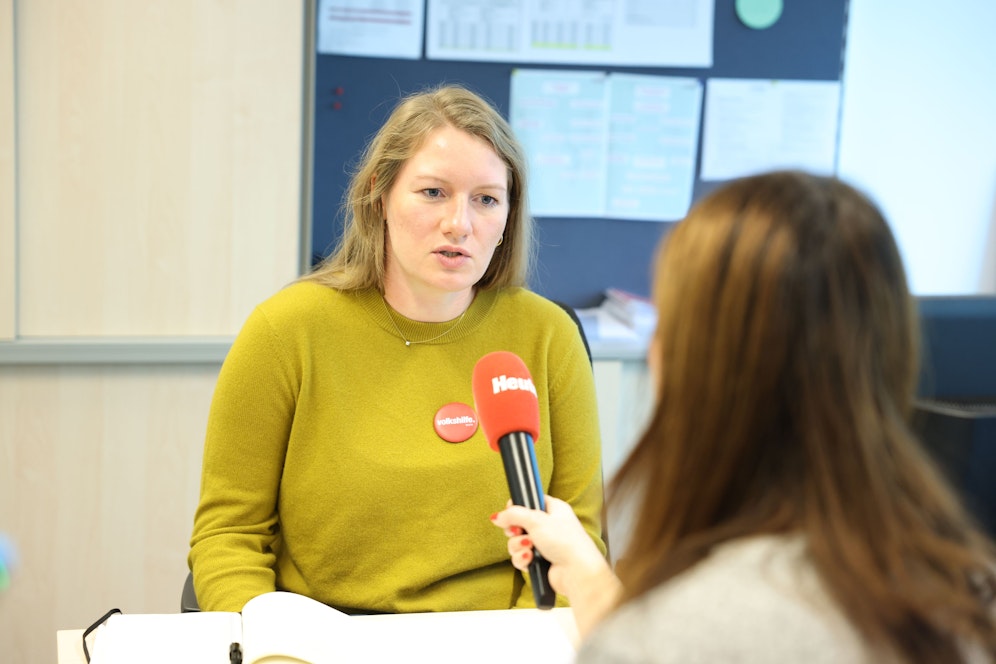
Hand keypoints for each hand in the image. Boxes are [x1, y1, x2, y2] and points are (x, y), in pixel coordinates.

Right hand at [491, 496, 620, 635]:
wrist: (577, 572)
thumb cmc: (566, 542)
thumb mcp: (536, 520)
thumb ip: (513, 514)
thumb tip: (497, 516)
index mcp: (553, 510)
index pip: (530, 502)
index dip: (517, 507)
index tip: (510, 513)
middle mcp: (548, 526)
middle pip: (519, 523)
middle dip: (514, 531)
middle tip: (517, 532)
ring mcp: (544, 544)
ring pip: (517, 542)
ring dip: (518, 546)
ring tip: (529, 548)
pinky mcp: (540, 561)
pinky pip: (521, 557)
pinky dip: (522, 559)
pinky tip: (530, 559)